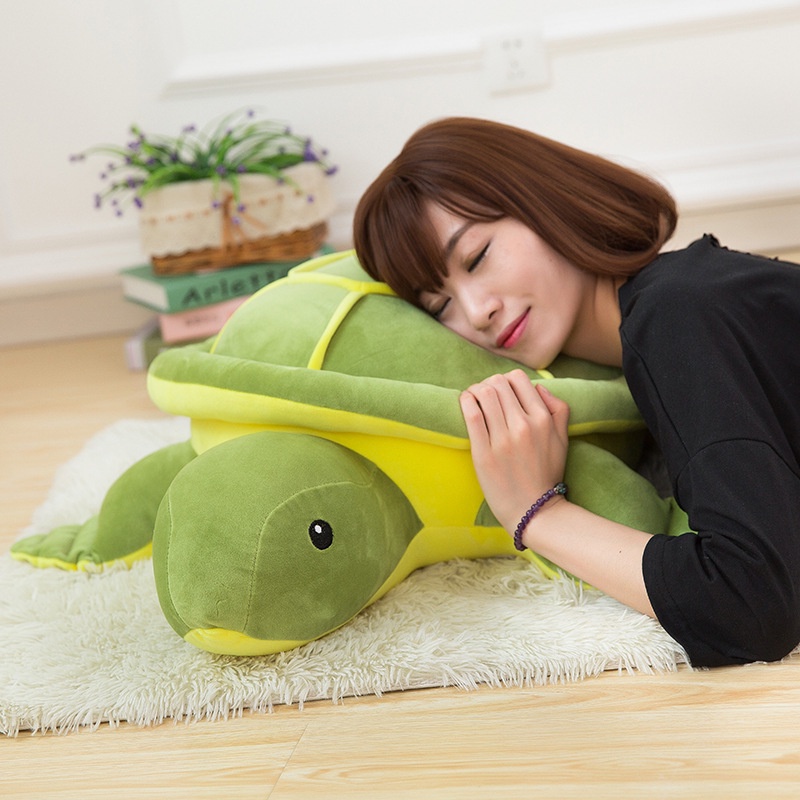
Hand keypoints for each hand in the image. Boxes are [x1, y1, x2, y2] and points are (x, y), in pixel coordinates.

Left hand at [459, 370, 569, 532]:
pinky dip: (466, 401)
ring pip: (484, 394)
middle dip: (489, 384)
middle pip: (498, 383)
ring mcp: (503, 439)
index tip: (502, 392)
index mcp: (542, 420)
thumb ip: (558, 409)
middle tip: (485, 395)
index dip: (507, 381)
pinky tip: (466, 403)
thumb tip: (539, 387)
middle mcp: (523, 425)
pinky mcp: (483, 453)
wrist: (533, 510)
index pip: (518, 379)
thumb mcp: (563, 440)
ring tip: (474, 399)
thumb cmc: (546, 474)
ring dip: (475, 390)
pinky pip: (472, 415)